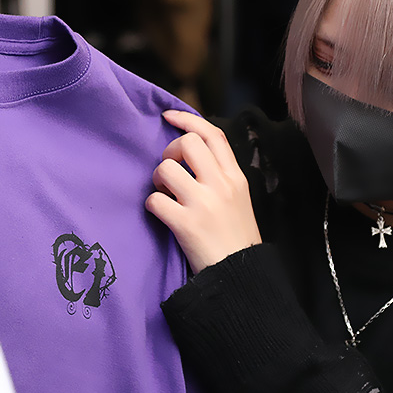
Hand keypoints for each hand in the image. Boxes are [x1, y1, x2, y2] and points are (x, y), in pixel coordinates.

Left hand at [146, 110, 261, 273]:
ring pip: (166, 169)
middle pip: (188, 143)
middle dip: (170, 152)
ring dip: (158, 180)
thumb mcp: (239, 198)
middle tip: (171, 170)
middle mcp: (221, 185)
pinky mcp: (186, 225)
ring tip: (166, 195)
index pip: (213, 135)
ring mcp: (204, 204)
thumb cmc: (236, 236)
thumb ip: (220, 174)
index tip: (169, 117)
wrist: (240, 274)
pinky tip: (162, 214)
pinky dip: (152, 205)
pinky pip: (154, 201)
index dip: (187, 119)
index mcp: (235, 177)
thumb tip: (190, 154)